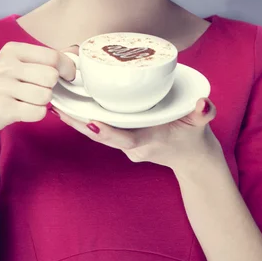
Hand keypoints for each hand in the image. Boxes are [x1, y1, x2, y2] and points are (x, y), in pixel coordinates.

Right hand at [0, 41, 79, 142]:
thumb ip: (45, 58)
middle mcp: (5, 65)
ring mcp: (1, 87)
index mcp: (12, 49)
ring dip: (44, 102)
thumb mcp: (18, 63)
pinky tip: (25, 110)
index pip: (52, 56)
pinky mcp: (2, 108)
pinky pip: (38, 112)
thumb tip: (77, 52)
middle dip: (51, 86)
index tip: (68, 75)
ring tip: (30, 100)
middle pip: (51, 76)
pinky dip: (37, 113)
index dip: (67, 67)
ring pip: (46, 96)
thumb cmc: (4, 84)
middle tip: (41, 89)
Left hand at [52, 83, 220, 174]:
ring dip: (76, 120)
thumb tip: (205, 103)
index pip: (124, 138)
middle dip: (80, 122)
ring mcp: (125, 144)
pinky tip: (68, 105)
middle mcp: (132, 145)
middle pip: (101, 135)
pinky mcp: (121, 138)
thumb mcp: (201, 124)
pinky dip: (84, 118)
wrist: (191, 158)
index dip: (107, 132)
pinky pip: (100, 128)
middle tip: (59, 106)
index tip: (91, 121)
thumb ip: (203, 113)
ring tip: (56, 103)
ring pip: (97, 132)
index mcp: (148, 140)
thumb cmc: (193, 137)